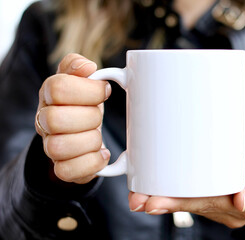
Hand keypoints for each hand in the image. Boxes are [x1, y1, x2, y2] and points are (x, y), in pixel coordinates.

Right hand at [35, 53, 110, 183]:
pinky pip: (67, 172)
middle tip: (100, 115)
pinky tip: (102, 153)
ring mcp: (51, 147)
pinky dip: (91, 163)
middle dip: (89, 116)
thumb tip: (87, 67)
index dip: (88, 89)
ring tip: (99, 135)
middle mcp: (45, 121)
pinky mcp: (63, 168)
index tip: (105, 91)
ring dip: (90, 141)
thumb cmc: (83, 103)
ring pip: (58, 148)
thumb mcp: (81, 79)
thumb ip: (77, 66)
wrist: (81, 131)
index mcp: (49, 95)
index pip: (58, 87)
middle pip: (54, 119)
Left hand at [128, 142, 244, 227]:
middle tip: (137, 199)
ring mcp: (224, 202)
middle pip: (193, 204)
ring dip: (164, 198)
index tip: (155, 201)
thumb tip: (242, 200)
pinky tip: (157, 186)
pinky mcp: (220, 193)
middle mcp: (230, 207)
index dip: (180, 203)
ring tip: (138, 195)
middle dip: (163, 202)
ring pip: (191, 201)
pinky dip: (175, 191)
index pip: (207, 204)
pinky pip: (195, 194)